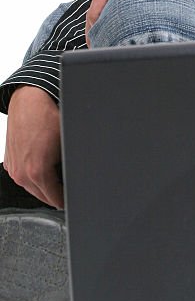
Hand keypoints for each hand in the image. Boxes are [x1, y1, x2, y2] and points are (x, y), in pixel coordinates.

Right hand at [5, 86, 63, 207]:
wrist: (29, 101)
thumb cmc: (47, 117)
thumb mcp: (66, 144)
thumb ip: (71, 165)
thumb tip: (79, 175)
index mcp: (37, 172)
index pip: (56, 199)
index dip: (67, 198)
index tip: (74, 196)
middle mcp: (21, 174)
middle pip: (43, 196)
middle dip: (56, 193)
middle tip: (68, 186)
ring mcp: (13, 168)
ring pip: (32, 188)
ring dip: (44, 184)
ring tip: (57, 173)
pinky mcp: (9, 162)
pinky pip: (23, 176)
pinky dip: (32, 175)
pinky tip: (43, 163)